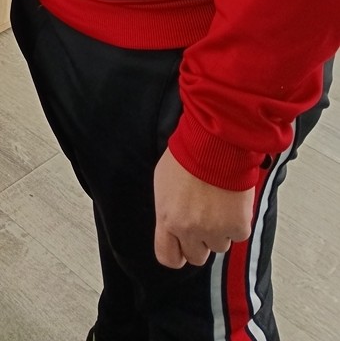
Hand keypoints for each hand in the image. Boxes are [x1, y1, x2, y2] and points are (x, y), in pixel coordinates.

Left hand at [153, 147, 253, 267]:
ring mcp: (215, 230)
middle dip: (200, 241)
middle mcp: (190, 229)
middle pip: (196, 256)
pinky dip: (237, 222)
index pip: (168, 256)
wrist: (215, 144)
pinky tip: (231, 202)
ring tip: (218, 204)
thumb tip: (172, 223)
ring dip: (220, 230)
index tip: (182, 247)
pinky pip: (238, 235)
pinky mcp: (237, 227)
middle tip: (204, 219)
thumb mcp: (163, 183)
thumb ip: (168, 210)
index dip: (177, 253)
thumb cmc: (188, 155)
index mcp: (167, 218)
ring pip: (219, 246)